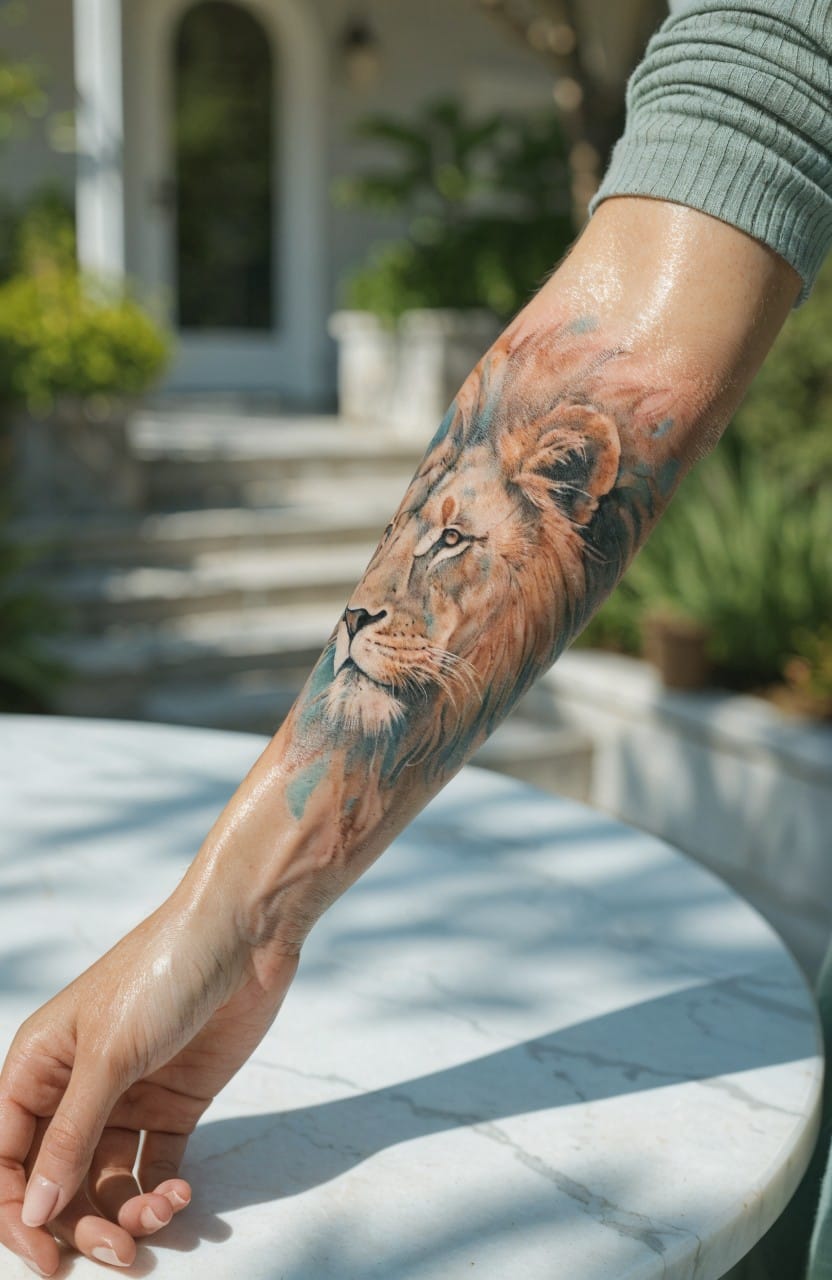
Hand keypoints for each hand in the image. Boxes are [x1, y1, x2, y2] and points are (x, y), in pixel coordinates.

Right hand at [0, 886, 296, 1274]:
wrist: (244, 933)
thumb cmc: (162, 973)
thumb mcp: (111, 1054)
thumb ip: (72, 1136)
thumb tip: (34, 1212)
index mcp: (37, 1066)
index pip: (6, 1158)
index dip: (17, 1214)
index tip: (48, 1260)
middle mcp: (74, 1086)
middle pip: (58, 1180)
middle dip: (82, 1223)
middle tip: (121, 1252)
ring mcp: (126, 1096)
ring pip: (107, 1182)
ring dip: (129, 1213)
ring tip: (164, 1215)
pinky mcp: (175, 1101)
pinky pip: (155, 1166)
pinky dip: (164, 1193)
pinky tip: (183, 1199)